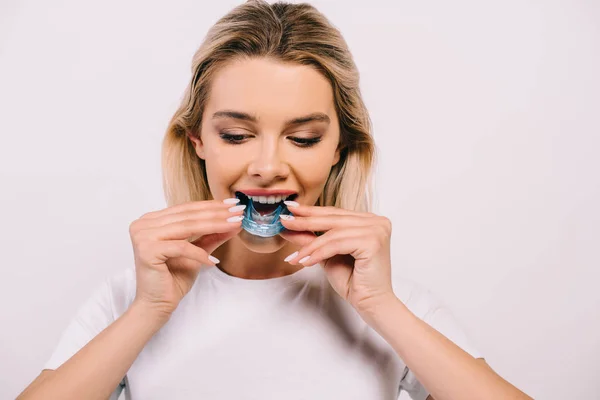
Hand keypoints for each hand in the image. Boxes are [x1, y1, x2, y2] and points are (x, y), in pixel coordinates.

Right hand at [128, 199, 243, 318]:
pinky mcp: (146, 250)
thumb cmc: (173, 278)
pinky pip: (181, 247)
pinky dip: (200, 254)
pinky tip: (214, 261)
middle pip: (188, 215)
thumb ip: (212, 235)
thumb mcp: (197, 252)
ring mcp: (142, 236)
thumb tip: (234, 222)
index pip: (187, 208)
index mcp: (152, 220)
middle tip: (239, 212)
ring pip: (187, 227)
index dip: (212, 206)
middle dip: (217, 213)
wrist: (156, 305)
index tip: (235, 205)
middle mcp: (144, 224)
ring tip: (234, 225)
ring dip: (215, 225)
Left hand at [279, 204, 394, 314]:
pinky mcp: (373, 242)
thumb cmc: (353, 280)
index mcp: (369, 220)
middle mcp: (376, 221)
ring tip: (294, 256)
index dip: (311, 211)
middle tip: (284, 221)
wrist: (370, 303)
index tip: (290, 209)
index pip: (335, 213)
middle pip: (333, 219)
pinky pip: (337, 244)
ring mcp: (377, 230)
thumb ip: (311, 239)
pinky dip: (318, 253)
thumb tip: (288, 226)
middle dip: (305, 221)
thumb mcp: (327, 255)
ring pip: (333, 233)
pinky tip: (305, 262)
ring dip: (310, 245)